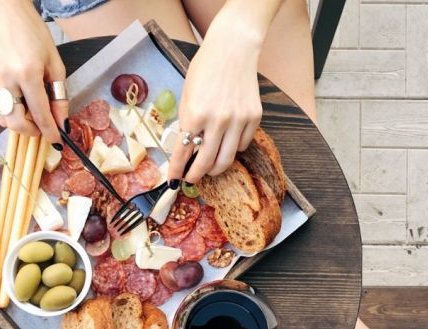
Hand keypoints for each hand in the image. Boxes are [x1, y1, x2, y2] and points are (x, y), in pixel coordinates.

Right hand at [0, 0, 66, 144]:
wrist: (3, 13)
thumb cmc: (32, 34)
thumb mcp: (55, 64)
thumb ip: (59, 96)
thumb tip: (61, 122)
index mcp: (27, 72)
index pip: (40, 114)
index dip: (50, 132)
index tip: (57, 142)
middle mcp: (3, 77)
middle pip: (16, 124)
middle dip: (31, 131)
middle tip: (41, 126)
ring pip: (2, 118)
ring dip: (18, 120)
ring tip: (28, 105)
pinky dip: (6, 107)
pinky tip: (13, 92)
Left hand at [168, 17, 262, 183]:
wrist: (232, 49)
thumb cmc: (204, 70)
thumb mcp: (187, 96)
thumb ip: (187, 123)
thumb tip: (185, 151)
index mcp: (195, 114)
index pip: (182, 153)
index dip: (177, 170)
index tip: (174, 180)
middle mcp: (218, 121)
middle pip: (206, 163)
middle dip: (196, 175)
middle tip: (191, 179)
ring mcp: (238, 120)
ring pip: (227, 159)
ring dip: (215, 168)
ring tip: (209, 168)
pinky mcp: (254, 118)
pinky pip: (242, 145)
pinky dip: (232, 149)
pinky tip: (226, 142)